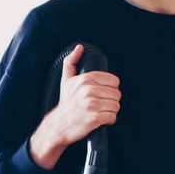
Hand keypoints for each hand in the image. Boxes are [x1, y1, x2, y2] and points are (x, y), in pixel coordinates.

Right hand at [28, 44, 121, 169]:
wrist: (58, 125)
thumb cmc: (65, 103)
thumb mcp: (66, 81)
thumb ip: (72, 62)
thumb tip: (79, 48)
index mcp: (86, 79)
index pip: (114, 81)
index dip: (110, 89)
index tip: (103, 94)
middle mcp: (89, 90)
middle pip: (116, 94)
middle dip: (111, 101)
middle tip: (101, 105)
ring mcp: (91, 105)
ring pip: (116, 106)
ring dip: (111, 111)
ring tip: (101, 112)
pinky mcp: (94, 118)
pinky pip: (112, 117)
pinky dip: (109, 120)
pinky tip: (101, 120)